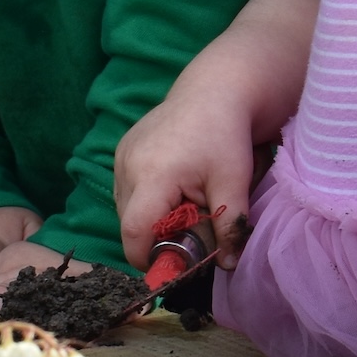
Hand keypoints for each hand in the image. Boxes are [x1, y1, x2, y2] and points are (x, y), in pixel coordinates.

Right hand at [117, 73, 265, 272]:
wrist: (215, 89)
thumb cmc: (227, 134)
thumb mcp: (234, 182)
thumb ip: (229, 226)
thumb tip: (227, 265)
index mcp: (153, 175)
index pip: (135, 232)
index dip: (147, 257)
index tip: (169, 267)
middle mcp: (128, 165)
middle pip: (129, 222)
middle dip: (155, 237)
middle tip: (187, 235)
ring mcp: (122, 155)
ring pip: (127, 206)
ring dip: (150, 217)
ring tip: (184, 205)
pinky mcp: (123, 149)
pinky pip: (127, 188)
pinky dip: (146, 198)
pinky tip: (173, 188)